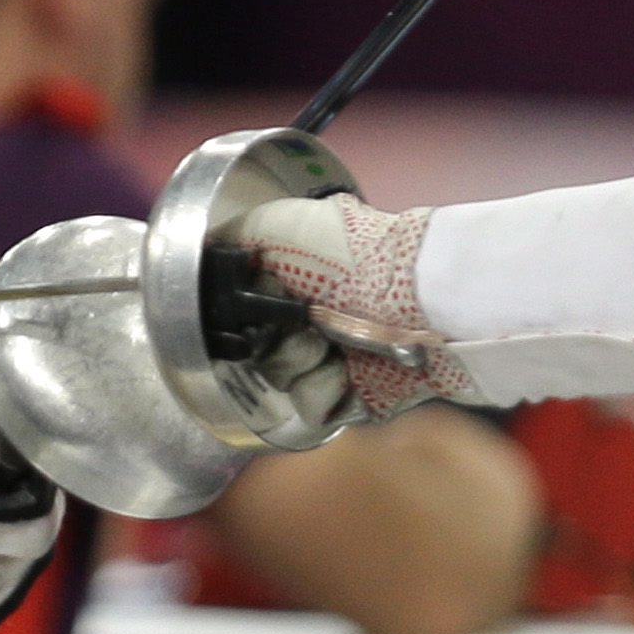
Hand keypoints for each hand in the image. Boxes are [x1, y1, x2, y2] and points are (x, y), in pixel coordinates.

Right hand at [233, 196, 481, 424]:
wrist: (418, 296)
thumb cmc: (351, 252)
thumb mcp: (278, 224)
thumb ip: (237, 239)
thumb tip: (214, 255)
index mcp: (294, 286)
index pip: (244, 315)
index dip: (244, 316)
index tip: (256, 307)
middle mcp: (313, 324)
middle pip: (258, 353)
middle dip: (276, 342)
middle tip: (308, 323)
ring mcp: (337, 363)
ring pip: (281, 382)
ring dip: (301, 364)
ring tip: (334, 345)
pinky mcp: (359, 400)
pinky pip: (314, 410)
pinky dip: (326, 391)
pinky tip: (348, 371)